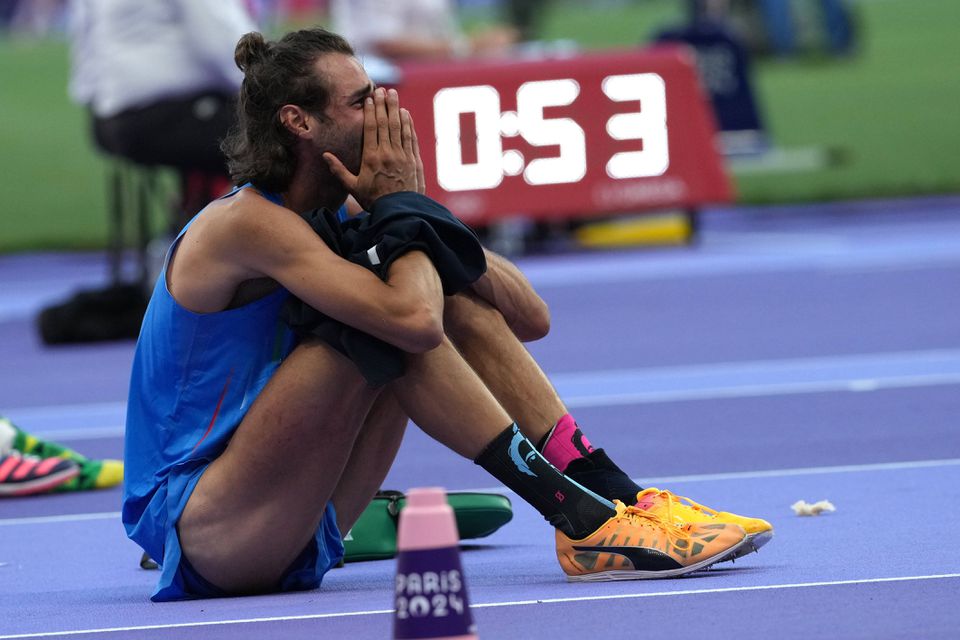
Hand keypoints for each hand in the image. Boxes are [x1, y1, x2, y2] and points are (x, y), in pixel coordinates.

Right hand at [324, 88, 422, 209]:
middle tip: (383, 90)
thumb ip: (339, 170)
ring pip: (400, 127)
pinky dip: (408, 124)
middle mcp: (388, 153)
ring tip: (394, 95)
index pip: (371, 128)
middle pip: (386, 123)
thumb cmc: (374, 201)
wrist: (399, 212)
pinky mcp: (414, 161)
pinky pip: (411, 138)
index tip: (369, 98)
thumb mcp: (353, 187)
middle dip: (384, 104)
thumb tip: (325, 155)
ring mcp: (403, 156)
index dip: (371, 111)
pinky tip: (406, 114)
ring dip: (396, 109)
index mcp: (372, 157)